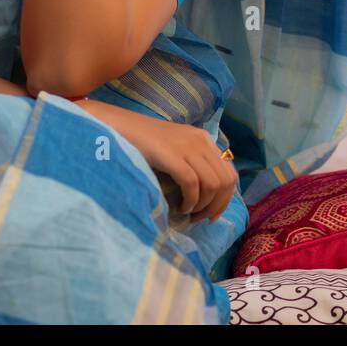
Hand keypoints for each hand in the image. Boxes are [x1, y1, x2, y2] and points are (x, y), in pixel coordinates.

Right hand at [85, 103, 236, 221]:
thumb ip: (191, 163)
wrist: (117, 127)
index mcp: (204, 139)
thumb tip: (206, 194)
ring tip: (188, 212)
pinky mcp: (172, 155)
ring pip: (213, 184)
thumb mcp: (174, 150)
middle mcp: (201, 141)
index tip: (213, 214)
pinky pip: (192, 184)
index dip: (226, 198)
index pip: (230, 173)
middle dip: (217, 205)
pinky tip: (181, 208)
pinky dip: (190, 201)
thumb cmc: (142, 143)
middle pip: (226, 181)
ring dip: (203, 205)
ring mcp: (187, 146)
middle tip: (201, 218)